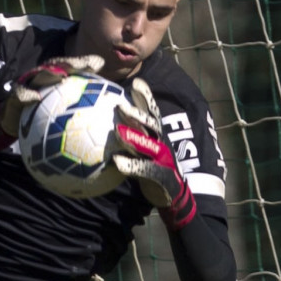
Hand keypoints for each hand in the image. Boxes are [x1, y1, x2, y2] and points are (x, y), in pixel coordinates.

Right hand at [0, 55, 104, 149]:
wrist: (14, 124)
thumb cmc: (40, 119)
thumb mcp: (59, 115)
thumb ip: (76, 110)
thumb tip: (102, 117)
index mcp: (54, 79)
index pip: (71, 68)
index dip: (84, 63)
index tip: (98, 63)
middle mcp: (42, 78)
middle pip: (56, 66)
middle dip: (70, 63)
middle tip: (82, 66)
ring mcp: (28, 85)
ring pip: (39, 75)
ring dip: (49, 73)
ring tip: (61, 76)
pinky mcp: (15, 96)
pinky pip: (20, 94)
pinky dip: (27, 95)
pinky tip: (35, 98)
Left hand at [108, 78, 196, 229]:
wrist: (174, 198)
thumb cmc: (153, 170)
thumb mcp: (143, 152)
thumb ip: (130, 137)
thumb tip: (106, 124)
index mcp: (158, 136)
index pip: (152, 113)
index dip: (146, 97)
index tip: (135, 83)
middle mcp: (162, 144)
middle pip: (151, 125)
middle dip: (138, 113)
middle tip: (120, 105)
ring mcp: (164, 160)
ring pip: (149, 145)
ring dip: (134, 137)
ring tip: (117, 131)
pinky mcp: (162, 177)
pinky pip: (146, 170)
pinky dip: (132, 165)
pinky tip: (117, 162)